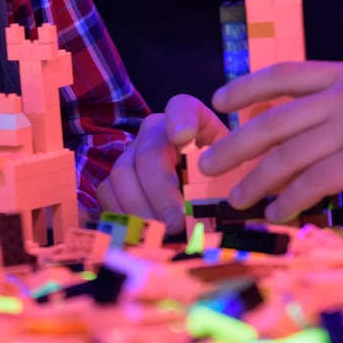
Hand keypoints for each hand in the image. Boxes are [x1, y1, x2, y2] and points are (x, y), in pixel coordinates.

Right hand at [96, 95, 228, 234]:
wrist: (208, 191)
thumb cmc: (224, 179)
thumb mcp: (235, 175)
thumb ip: (229, 184)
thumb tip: (217, 208)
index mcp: (191, 120)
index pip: (182, 108)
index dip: (180, 120)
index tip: (183, 137)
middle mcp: (155, 130)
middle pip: (149, 153)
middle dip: (161, 193)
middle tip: (176, 224)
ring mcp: (132, 151)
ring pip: (122, 174)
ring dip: (141, 210)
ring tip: (160, 234)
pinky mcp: (117, 177)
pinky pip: (107, 192)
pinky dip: (122, 215)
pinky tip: (141, 234)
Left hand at [199, 61, 342, 222]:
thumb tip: (309, 116)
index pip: (281, 74)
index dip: (245, 87)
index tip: (219, 100)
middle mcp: (338, 98)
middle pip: (271, 121)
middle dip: (234, 144)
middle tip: (208, 163)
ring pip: (285, 157)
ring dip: (255, 181)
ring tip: (237, 198)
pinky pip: (312, 184)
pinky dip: (288, 201)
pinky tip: (276, 213)